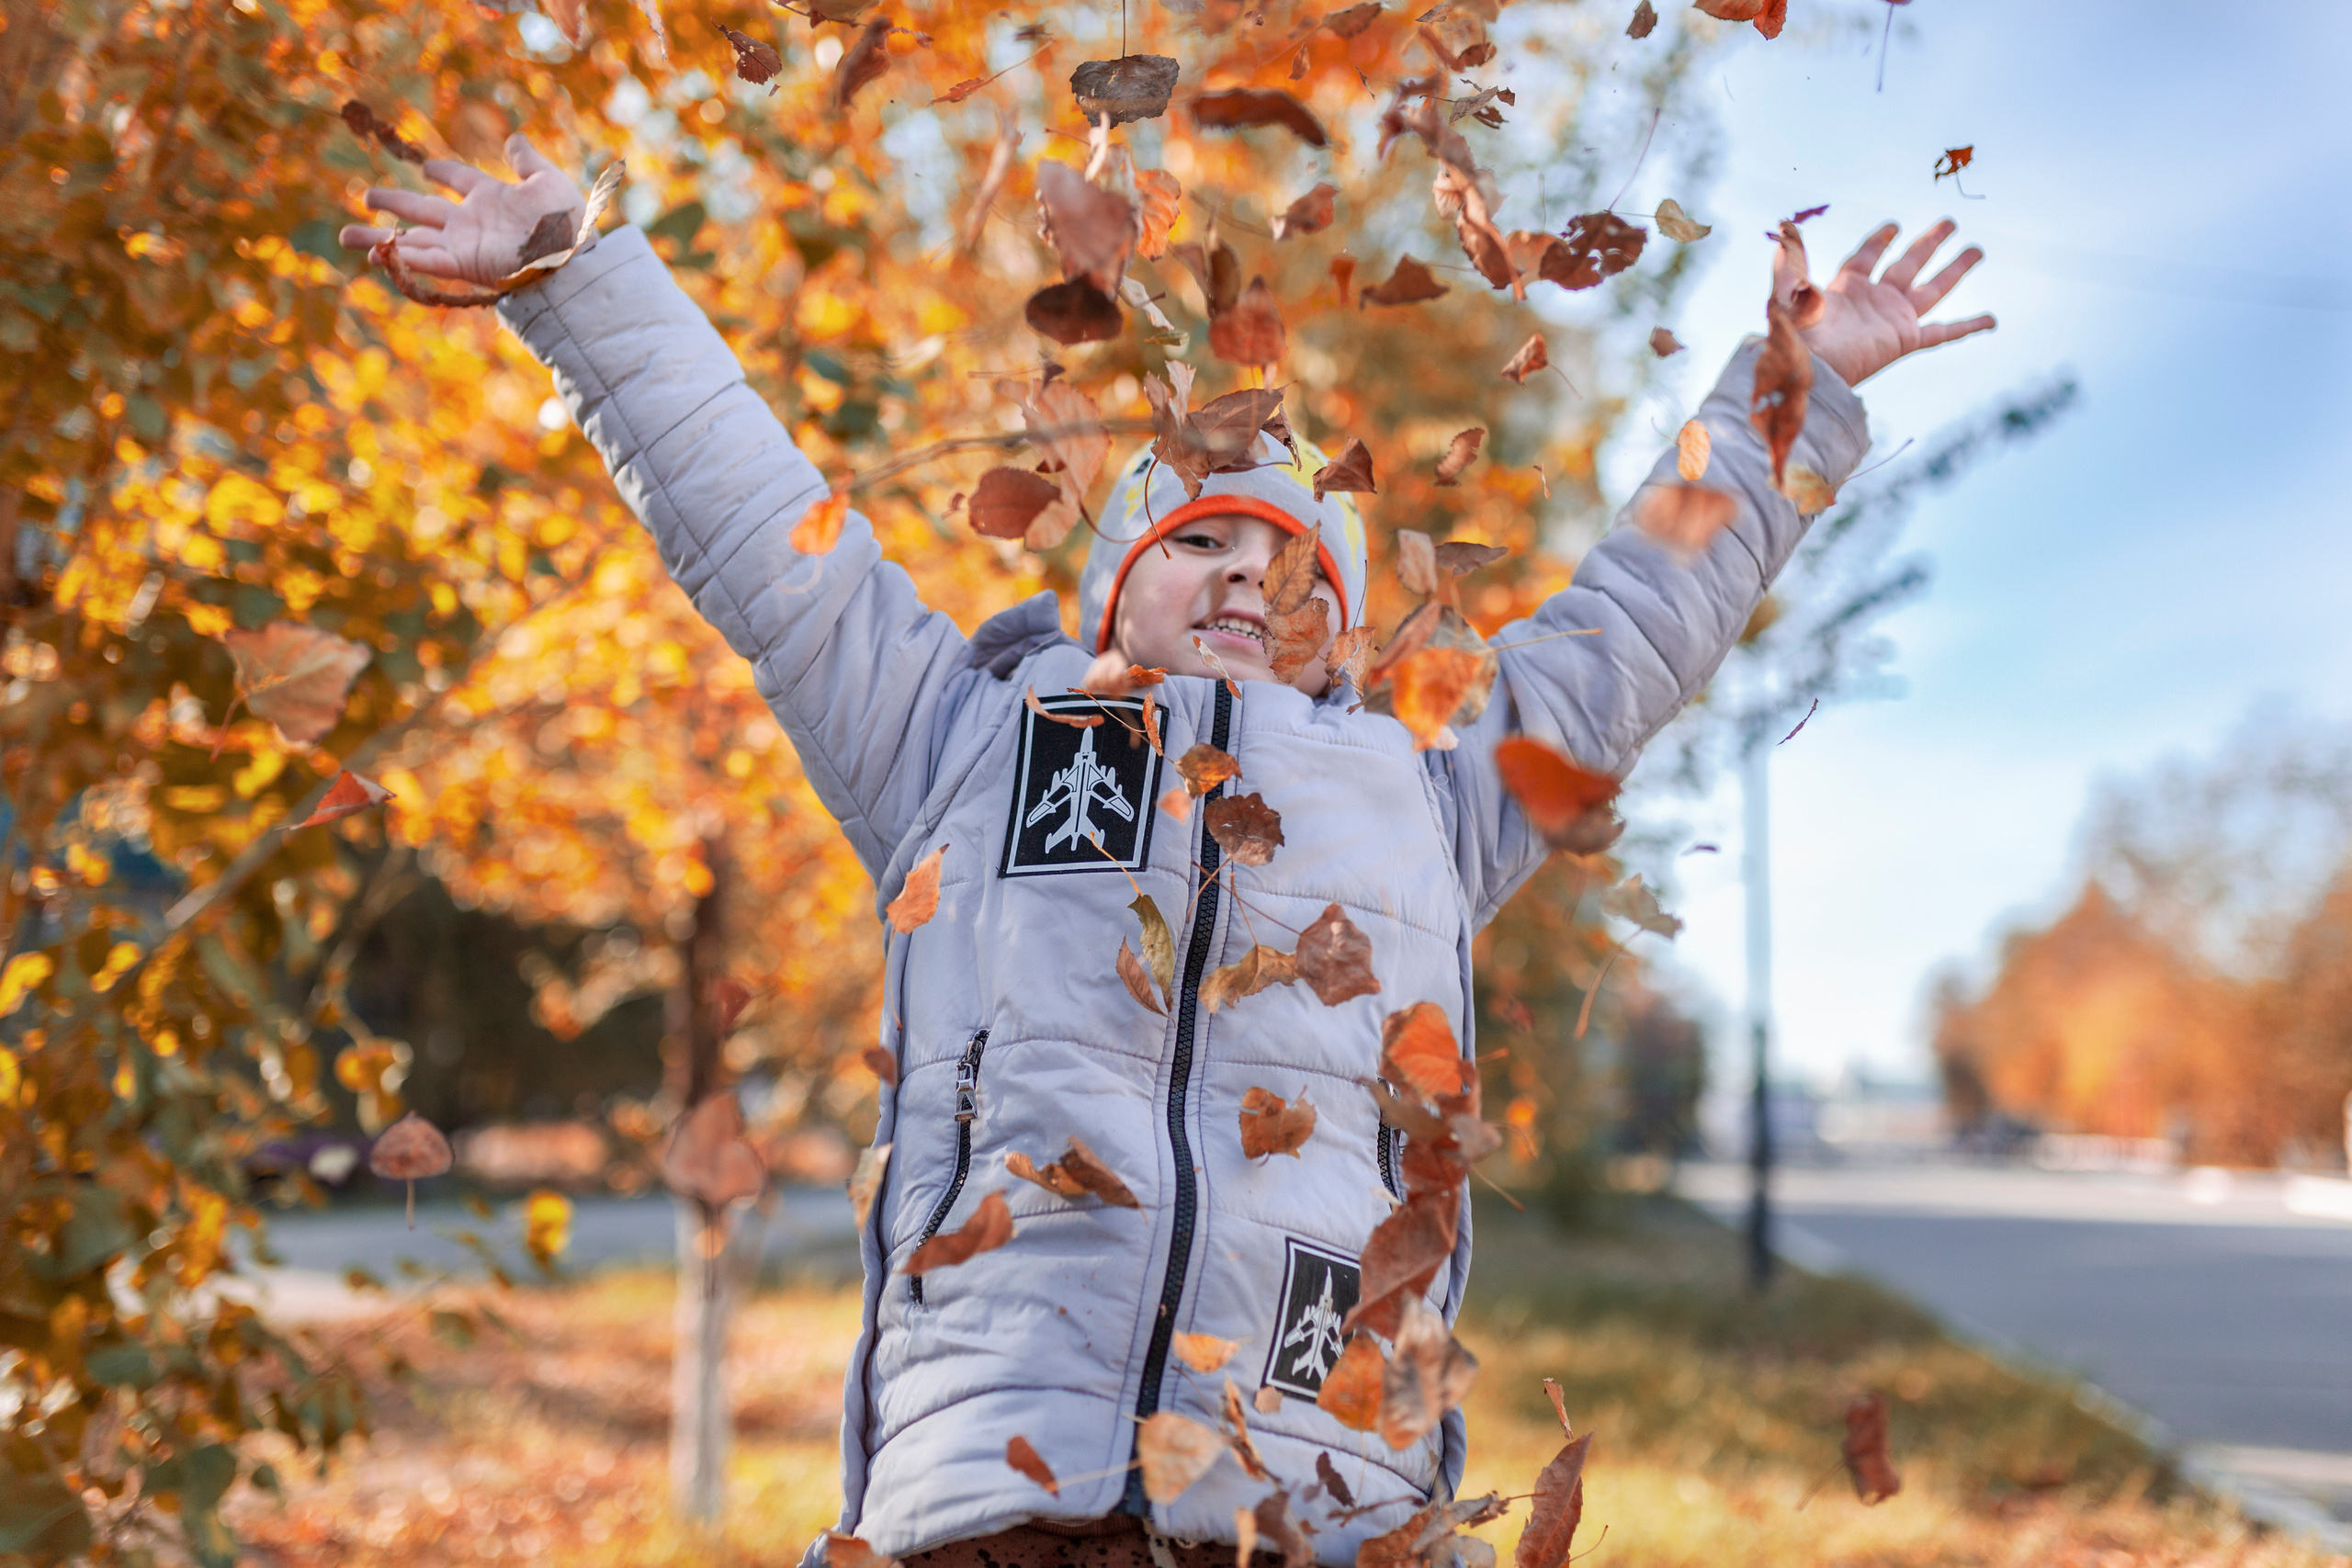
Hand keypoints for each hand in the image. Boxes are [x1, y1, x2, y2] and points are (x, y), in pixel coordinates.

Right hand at [338, 135, 585, 286]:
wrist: (573, 258)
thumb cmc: (566, 222)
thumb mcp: (547, 182)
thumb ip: (526, 161)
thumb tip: (515, 139)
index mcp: (490, 198)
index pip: (459, 179)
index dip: (443, 172)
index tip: (426, 167)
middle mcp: (470, 222)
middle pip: (422, 211)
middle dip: (393, 204)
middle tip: (364, 197)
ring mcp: (464, 245)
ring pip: (412, 241)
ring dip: (379, 238)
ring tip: (345, 237)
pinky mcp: (464, 265)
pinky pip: (426, 262)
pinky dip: (402, 259)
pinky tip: (376, 253)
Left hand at [1775, 218, 1995, 386]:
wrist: (1806, 370)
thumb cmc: (1792, 333)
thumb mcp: (1787, 289)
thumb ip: (1791, 258)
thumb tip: (1784, 225)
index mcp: (1847, 288)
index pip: (1868, 257)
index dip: (1880, 240)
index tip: (1893, 225)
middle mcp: (1875, 301)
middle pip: (1908, 265)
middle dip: (1929, 243)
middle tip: (1951, 222)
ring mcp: (1893, 320)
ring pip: (1932, 289)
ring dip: (1956, 269)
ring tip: (1978, 251)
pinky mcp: (1905, 341)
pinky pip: (1943, 333)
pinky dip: (1968, 326)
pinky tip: (1991, 320)